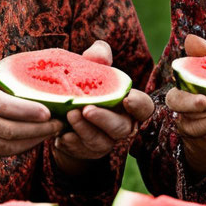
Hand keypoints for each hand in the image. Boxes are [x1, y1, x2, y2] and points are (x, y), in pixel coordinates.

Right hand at [0, 66, 62, 170]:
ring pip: (11, 144)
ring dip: (37, 139)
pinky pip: (6, 150)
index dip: (26, 111)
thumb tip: (29, 70)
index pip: (1, 105)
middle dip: (41, 129)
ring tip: (56, 129)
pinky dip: (25, 145)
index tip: (48, 111)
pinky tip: (38, 137)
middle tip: (61, 122)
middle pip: (11, 130)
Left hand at [52, 41, 153, 175]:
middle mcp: (120, 125)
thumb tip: (98, 54)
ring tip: (70, 115)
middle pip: (121, 128)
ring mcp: (104, 141)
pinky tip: (61, 135)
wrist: (65, 113)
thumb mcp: (91, 69)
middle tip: (87, 109)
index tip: (128, 98)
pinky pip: (81, 151)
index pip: (144, 108)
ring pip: (100, 141)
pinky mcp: (87, 151)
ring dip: (85, 130)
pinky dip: (71, 143)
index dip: (139, 105)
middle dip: (104, 119)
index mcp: (127, 105)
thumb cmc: (86, 87)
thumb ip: (98, 57)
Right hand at [165, 34, 205, 176]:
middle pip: (186, 119)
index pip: (175, 99)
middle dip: (202, 118)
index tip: (205, 100)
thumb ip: (202, 56)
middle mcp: (186, 115)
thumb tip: (191, 37)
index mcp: (182, 96)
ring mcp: (197, 131)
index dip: (187, 102)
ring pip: (202, 132)